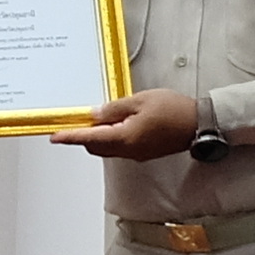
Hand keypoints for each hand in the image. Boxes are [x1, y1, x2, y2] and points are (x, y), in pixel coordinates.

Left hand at [58, 88, 207, 161]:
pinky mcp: (144, 152)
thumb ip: (115, 108)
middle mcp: (128, 151)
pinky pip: (120, 147)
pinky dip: (112, 137)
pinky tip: (116, 122)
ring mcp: (137, 154)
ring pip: (108, 148)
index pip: (90, 138)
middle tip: (78, 119)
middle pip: (96, 147)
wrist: (199, 124)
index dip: (71, 137)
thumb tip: (95, 115)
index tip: (55, 136)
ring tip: (98, 117)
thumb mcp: (140, 101)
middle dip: (84, 136)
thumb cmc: (173, 109)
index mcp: (125, 138)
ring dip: (98, 136)